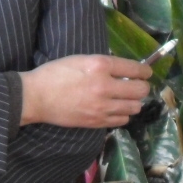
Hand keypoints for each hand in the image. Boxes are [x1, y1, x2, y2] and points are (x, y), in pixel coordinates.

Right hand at [21, 55, 151, 129]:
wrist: (36, 97)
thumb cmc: (55, 73)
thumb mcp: (81, 60)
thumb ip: (103, 64)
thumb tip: (124, 71)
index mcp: (100, 66)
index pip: (135, 68)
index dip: (145, 71)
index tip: (146, 72)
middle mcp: (105, 86)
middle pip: (140, 90)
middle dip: (143, 87)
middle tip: (137, 86)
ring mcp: (102, 107)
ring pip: (134, 107)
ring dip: (133, 102)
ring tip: (126, 98)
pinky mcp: (97, 122)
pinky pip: (122, 120)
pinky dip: (123, 114)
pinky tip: (115, 109)